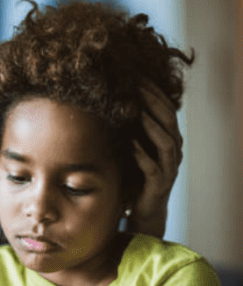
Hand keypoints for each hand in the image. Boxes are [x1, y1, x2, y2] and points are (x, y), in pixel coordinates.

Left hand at [130, 80, 183, 237]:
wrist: (144, 209)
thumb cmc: (136, 175)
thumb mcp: (135, 147)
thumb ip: (131, 128)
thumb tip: (112, 103)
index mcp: (169, 140)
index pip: (167, 110)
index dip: (155, 93)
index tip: (139, 76)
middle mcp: (173, 152)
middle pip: (169, 121)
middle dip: (154, 102)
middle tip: (138, 87)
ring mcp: (168, 169)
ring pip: (166, 143)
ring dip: (152, 126)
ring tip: (138, 112)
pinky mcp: (157, 185)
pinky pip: (152, 168)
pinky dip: (142, 155)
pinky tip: (130, 144)